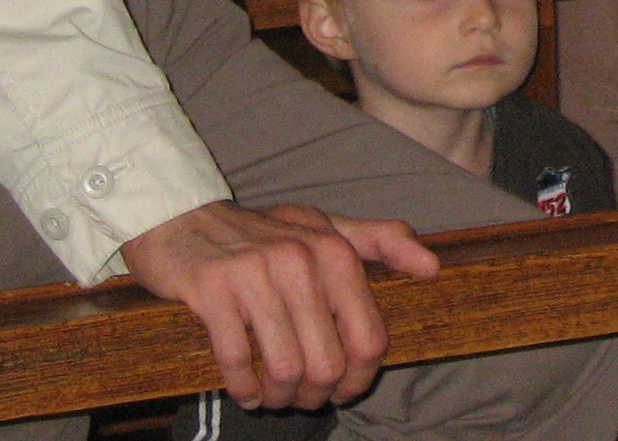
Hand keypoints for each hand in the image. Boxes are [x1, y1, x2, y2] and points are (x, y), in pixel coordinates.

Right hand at [122, 199, 437, 410]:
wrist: (184, 221)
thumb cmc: (263, 233)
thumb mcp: (326, 227)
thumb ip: (382, 242)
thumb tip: (433, 268)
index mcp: (335, 251)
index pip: (368, 338)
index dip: (359, 379)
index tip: (343, 390)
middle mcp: (300, 261)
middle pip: (326, 363)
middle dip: (315, 393)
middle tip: (301, 396)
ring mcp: (255, 275)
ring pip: (283, 367)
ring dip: (278, 395)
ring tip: (273, 395)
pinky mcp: (212, 291)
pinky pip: (236, 360)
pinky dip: (243, 388)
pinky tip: (245, 390)